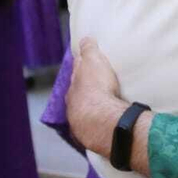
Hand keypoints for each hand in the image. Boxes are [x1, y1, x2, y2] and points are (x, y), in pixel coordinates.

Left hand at [66, 38, 128, 157]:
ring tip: (101, 110)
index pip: (75, 77)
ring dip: (90, 112)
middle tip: (94, 90)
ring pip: (83, 115)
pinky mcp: (90, 137)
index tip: (85, 69)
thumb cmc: (97, 89)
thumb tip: (84, 40)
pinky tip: (104, 127)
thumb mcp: (93, 61)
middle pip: (77, 97)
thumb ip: (88, 50)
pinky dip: (97, 127)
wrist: (101, 120)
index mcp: (73, 88)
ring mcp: (79, 123)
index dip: (81, 72)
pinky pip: (93, 130)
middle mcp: (72, 106)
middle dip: (84, 93)